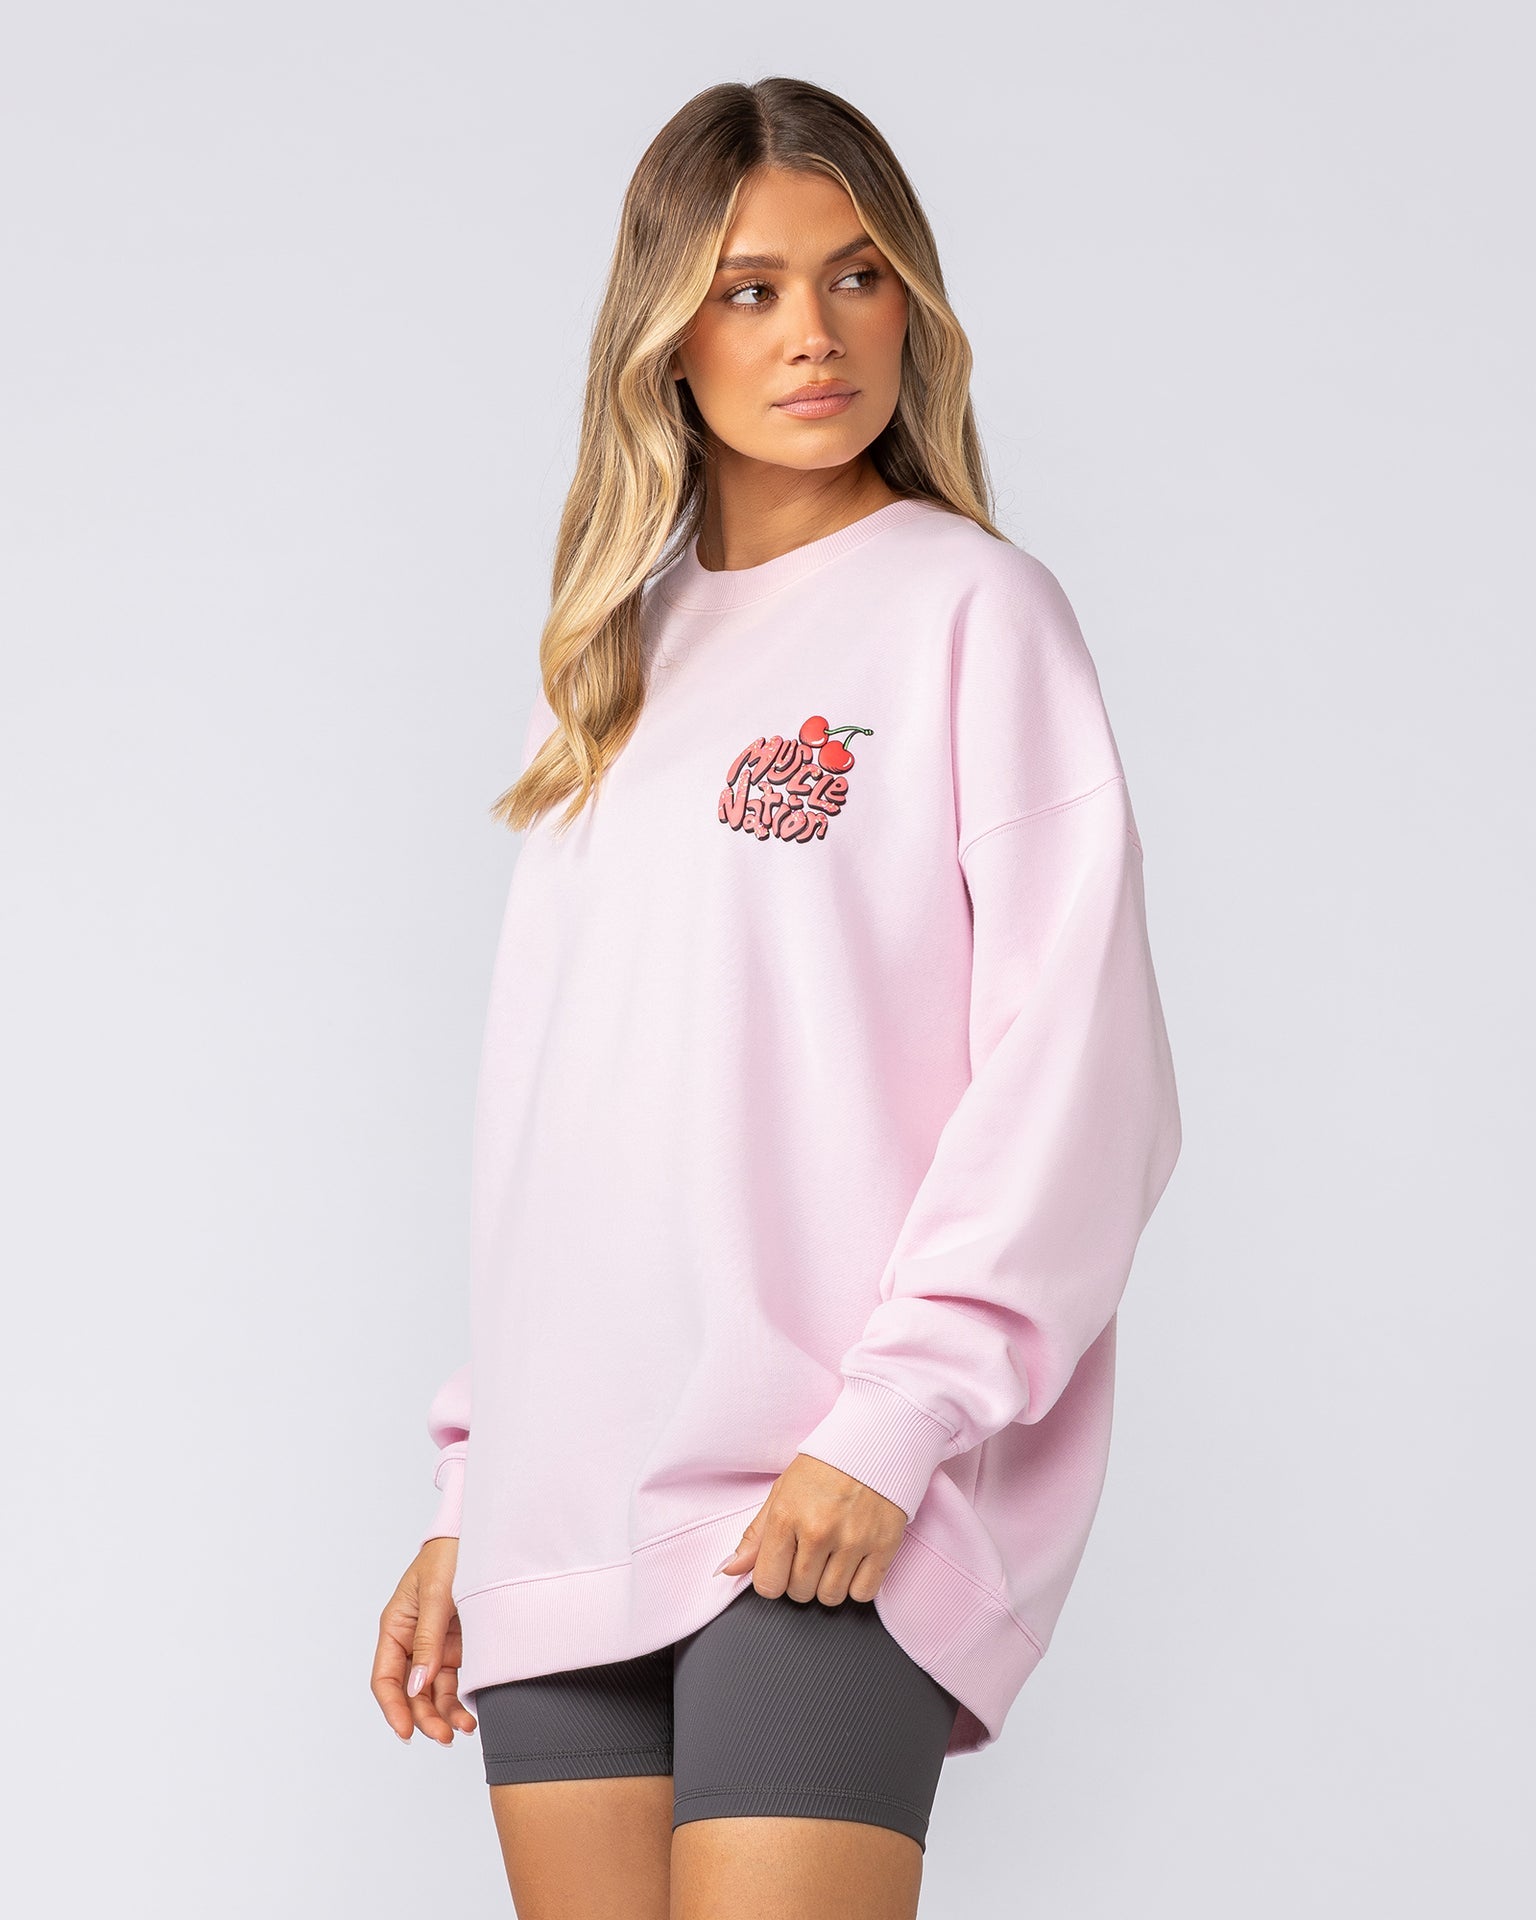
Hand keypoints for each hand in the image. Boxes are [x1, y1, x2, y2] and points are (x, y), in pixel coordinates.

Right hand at [371, 1537, 477, 1744]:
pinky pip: (456, 1680)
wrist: (487, 1534)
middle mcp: (413, 1640)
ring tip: (463, 1728)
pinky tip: (470, 1713)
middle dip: (424, 1717)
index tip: (406, 1732)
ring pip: (434, 1692)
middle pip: (411, 1692)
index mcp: (396, 1626)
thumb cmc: (452, 1553)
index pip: (386, 1677)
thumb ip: (428, 1639)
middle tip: (444, 1736)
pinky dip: (461, 1699)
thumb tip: (416, 1686)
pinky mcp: (461, 1646)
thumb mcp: (437, 1593)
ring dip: (444, 1713)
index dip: (393, 1708)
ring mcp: (438, 1645)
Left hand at [716, 1453, 907, 1604]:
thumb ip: (755, 1535)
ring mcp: (853, 1540)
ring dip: (828, 1584)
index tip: (781, 1567)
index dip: (772, 1580)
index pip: (768, 1583)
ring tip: (832, 1557)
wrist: (874, 1441)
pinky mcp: (884, 1546)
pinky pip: (863, 1593)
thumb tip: (729, 1569)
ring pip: (831, 1597)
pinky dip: (857, 1585)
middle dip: (800, 1581)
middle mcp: (819, 1531)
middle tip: (809, 1554)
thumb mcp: (782, 1492)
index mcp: (787, 1516)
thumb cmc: (824, 1466)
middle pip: (800, 1593)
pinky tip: (854, 1562)